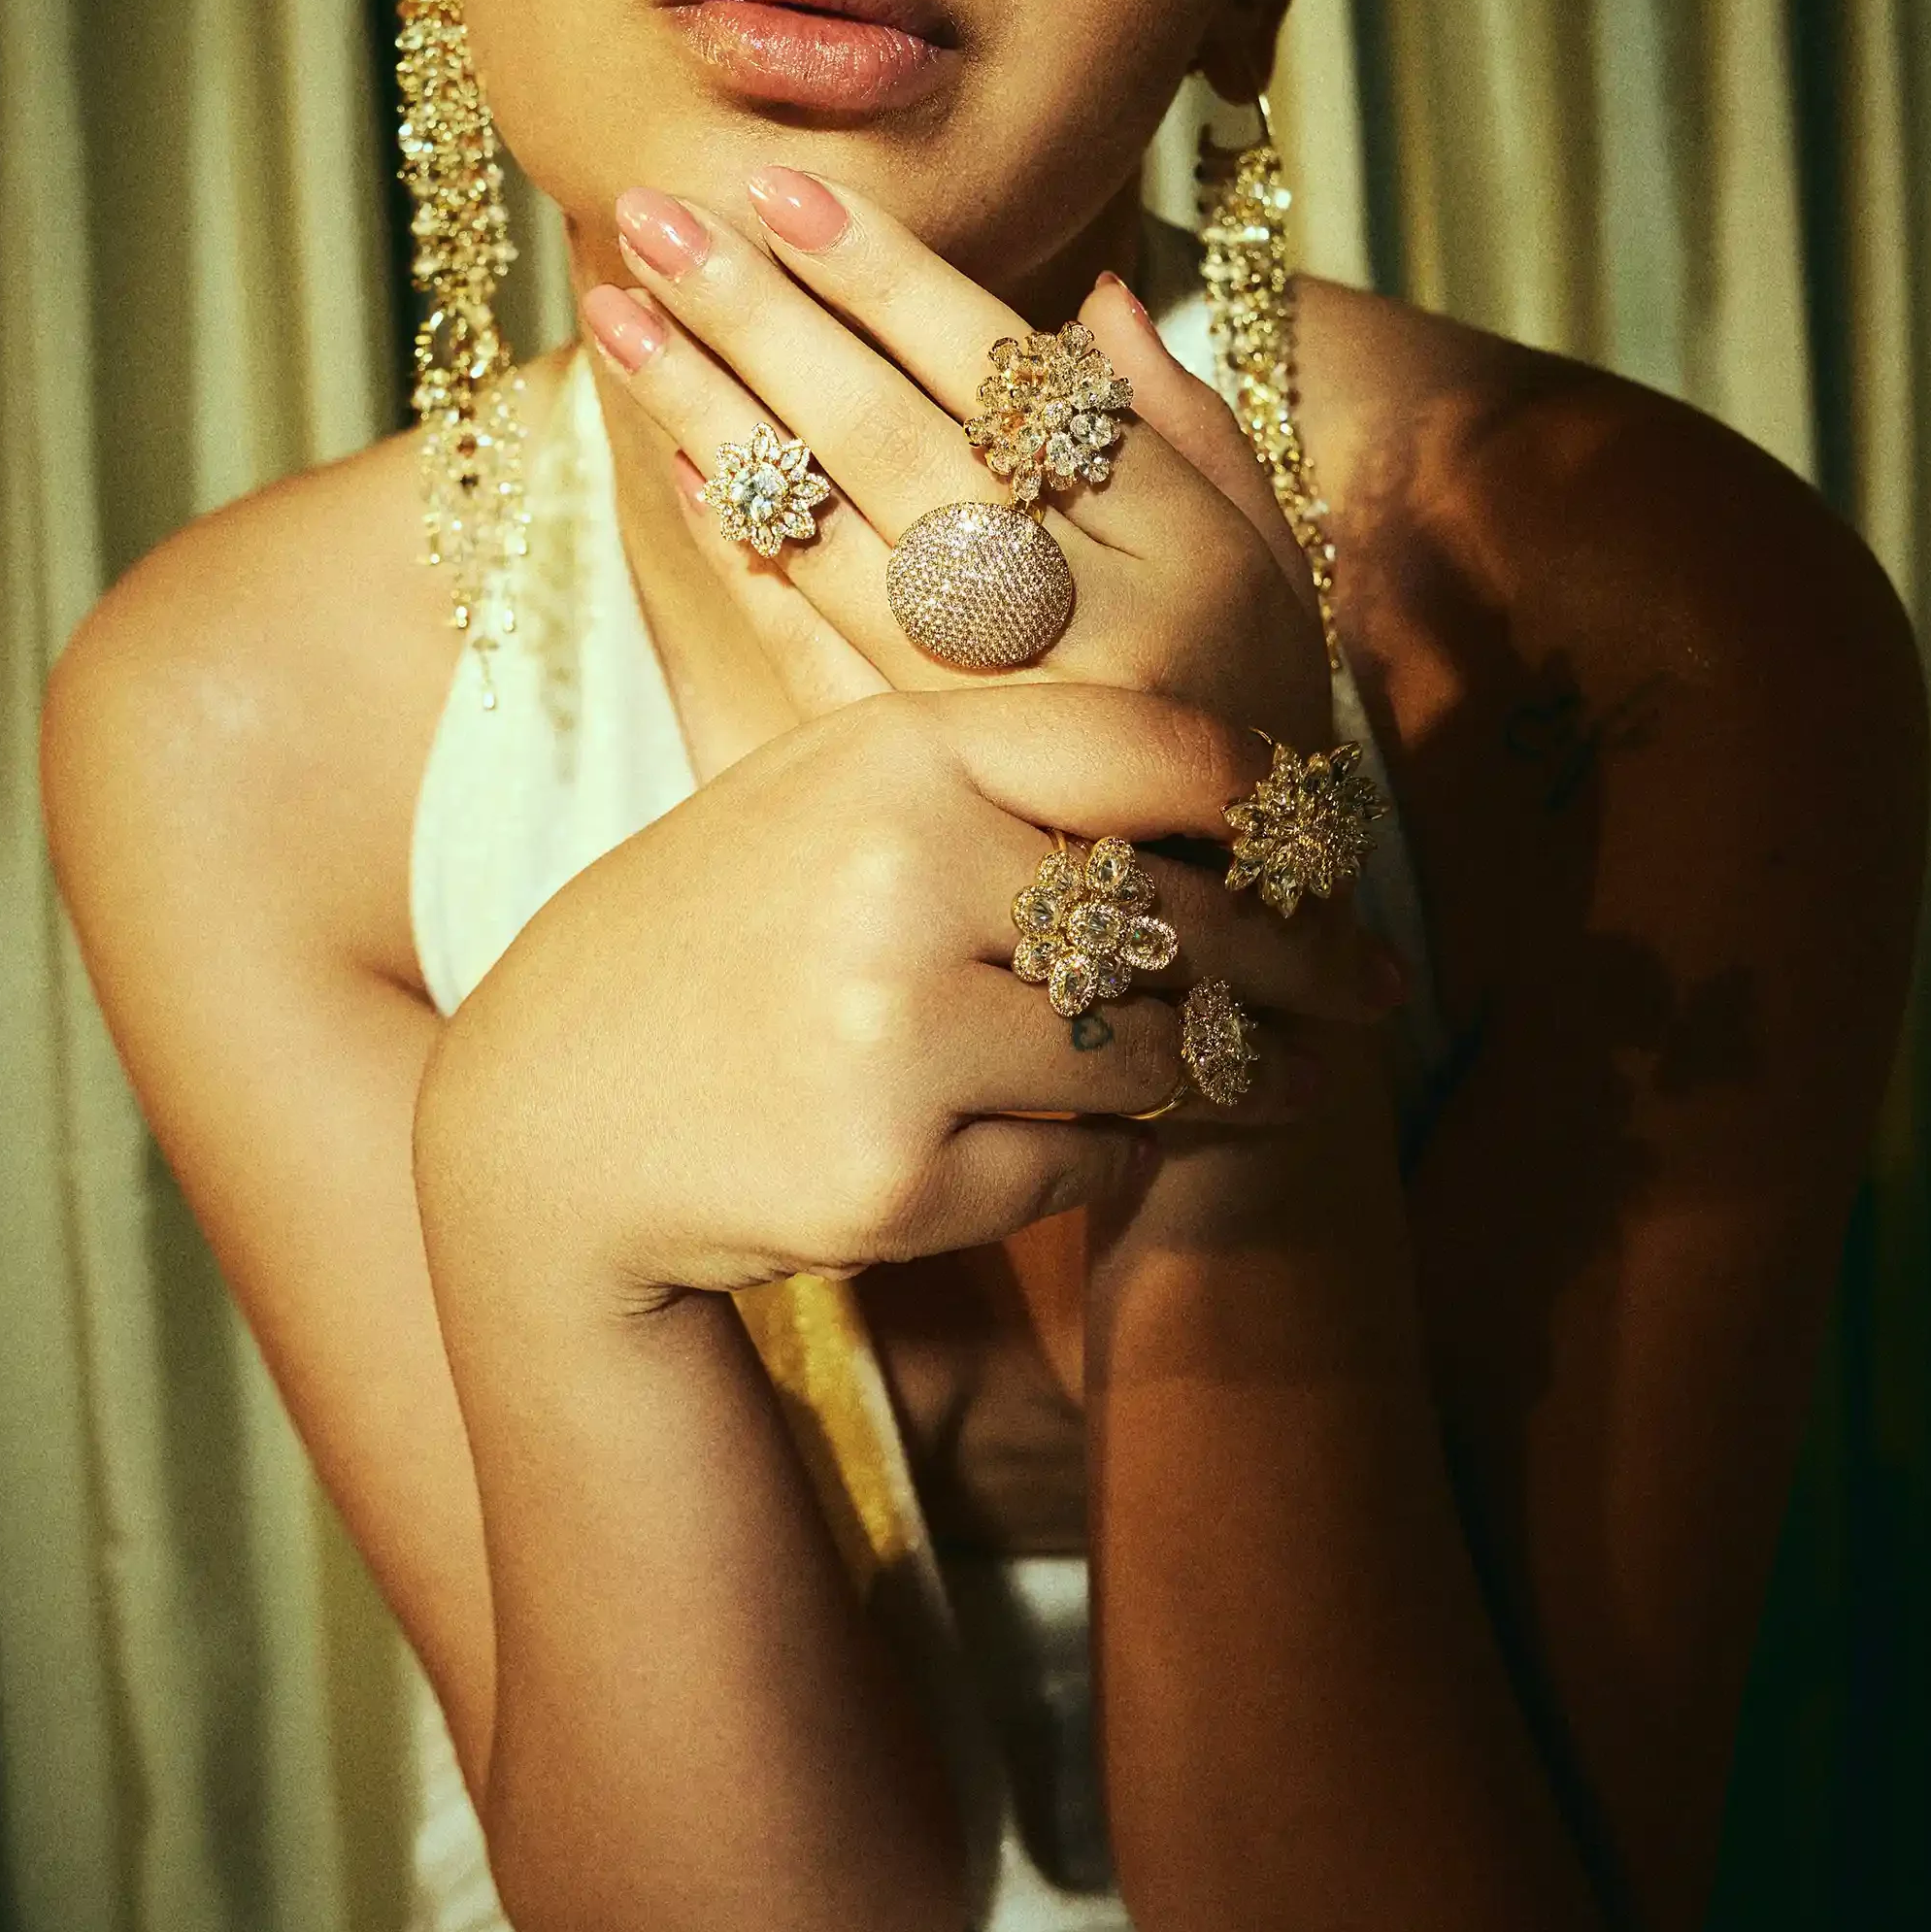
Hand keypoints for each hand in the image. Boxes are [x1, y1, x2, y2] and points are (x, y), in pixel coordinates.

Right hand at [416, 684, 1397, 1308]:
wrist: (554, 1115)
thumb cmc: (726, 933)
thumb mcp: (829, 792)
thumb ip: (1001, 772)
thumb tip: (1245, 789)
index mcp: (897, 755)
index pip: (1159, 750)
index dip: (1271, 800)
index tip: (1327, 838)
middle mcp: (902, 879)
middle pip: (1186, 917)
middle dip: (1304, 965)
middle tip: (1376, 989)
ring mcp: (893, 1037)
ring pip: (1151, 1058)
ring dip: (1225, 1077)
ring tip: (1283, 1080)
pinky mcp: (891, 1181)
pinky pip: (1083, 1168)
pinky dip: (1105, 1159)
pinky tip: (1086, 1140)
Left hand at [581, 167, 1334, 748]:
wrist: (1237, 945)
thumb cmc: (1246, 720)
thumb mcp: (1268, 566)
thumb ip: (1187, 428)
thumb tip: (1094, 293)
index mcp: (1190, 553)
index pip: (1013, 383)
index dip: (892, 279)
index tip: (782, 189)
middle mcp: (1101, 636)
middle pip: (903, 445)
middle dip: (769, 319)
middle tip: (654, 216)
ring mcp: (1004, 726)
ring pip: (837, 543)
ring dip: (716, 421)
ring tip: (618, 317)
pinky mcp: (933, 802)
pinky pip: (814, 663)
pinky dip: (745, 564)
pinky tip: (677, 473)